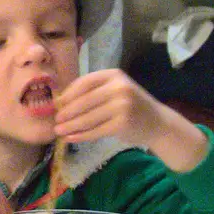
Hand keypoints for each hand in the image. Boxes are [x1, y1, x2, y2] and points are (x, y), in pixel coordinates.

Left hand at [53, 70, 207, 171]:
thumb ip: (93, 92)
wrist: (157, 123)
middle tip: (55, 121)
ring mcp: (122, 105)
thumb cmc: (130, 107)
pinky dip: (81, 135)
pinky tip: (71, 138)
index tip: (56, 105)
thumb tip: (60, 101)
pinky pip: (95, 131)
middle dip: (66, 113)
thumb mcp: (114, 91)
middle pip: (84, 101)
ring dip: (70, 126)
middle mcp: (119, 87)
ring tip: (58, 131)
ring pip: (88, 118)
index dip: (68, 95)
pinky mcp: (123, 123)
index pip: (84, 83)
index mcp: (114, 75)